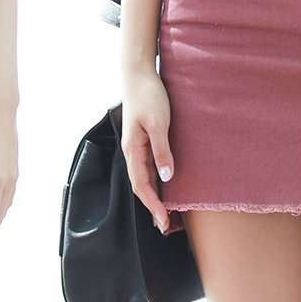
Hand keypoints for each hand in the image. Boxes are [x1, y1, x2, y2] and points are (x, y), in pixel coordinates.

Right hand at [121, 68, 173, 232]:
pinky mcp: (145, 140)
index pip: (141, 185)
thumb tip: (167, 177)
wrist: (139, 74)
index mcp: (132, 150)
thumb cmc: (148, 95)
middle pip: (142, 187)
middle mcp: (133, 152)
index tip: (164, 221)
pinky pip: (150, 167)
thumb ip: (162, 150)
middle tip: (167, 227)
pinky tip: (168, 187)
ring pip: (146, 179)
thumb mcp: (159, 122)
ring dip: (156, 197)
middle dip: (153, 207)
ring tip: (168, 215)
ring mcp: (138, 147)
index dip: (153, 205)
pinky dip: (158, 182)